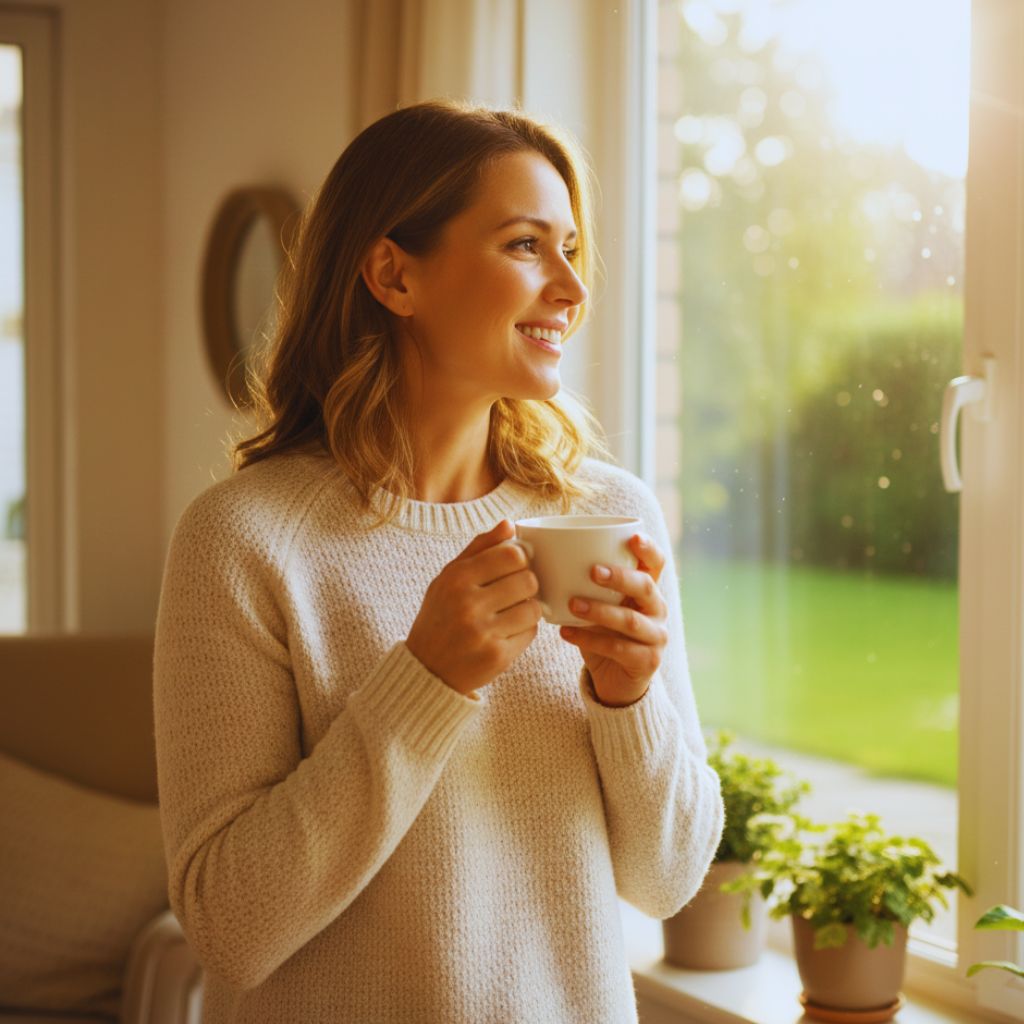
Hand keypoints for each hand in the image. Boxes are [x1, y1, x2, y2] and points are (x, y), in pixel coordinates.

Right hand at [406, 520, 541, 696]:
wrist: (427, 669)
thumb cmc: (441, 615)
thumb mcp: (449, 577)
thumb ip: (479, 548)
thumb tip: (509, 524)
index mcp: (457, 578)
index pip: (512, 554)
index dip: (521, 558)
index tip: (515, 567)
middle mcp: (469, 604)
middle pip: (528, 580)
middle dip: (527, 584)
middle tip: (515, 591)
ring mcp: (483, 633)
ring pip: (534, 608)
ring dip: (529, 609)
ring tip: (512, 612)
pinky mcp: (497, 656)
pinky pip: (531, 633)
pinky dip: (524, 630)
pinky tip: (507, 632)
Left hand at [558, 533, 668, 707]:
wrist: (615, 681)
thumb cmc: (603, 633)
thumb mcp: (599, 605)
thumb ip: (586, 585)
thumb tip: (545, 555)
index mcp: (648, 590)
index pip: (657, 564)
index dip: (648, 549)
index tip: (632, 537)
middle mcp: (657, 610)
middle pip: (646, 587)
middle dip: (620, 577)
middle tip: (593, 571)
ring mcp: (656, 637)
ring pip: (630, 619)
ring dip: (600, 610)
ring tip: (573, 604)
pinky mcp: (647, 662)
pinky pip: (618, 649)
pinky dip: (589, 640)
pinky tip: (565, 632)